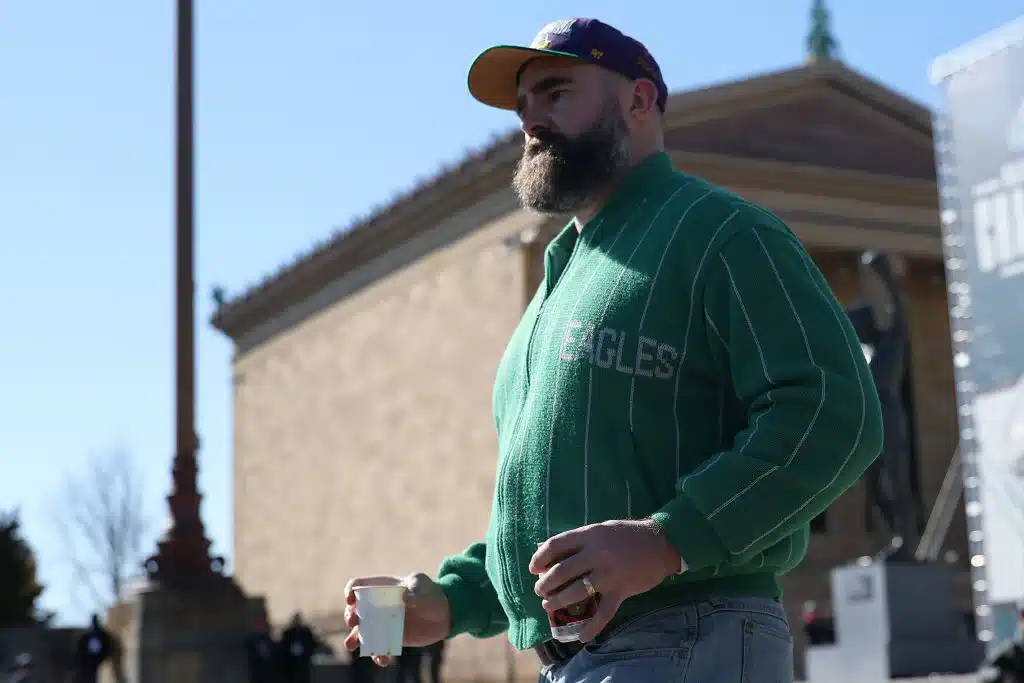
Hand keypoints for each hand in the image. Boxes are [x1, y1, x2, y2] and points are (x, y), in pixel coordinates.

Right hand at [343, 573, 450, 667]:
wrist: (444, 614)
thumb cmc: (431, 594)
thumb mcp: (424, 588)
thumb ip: (416, 592)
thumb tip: (405, 599)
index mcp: (381, 588)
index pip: (359, 586)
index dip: (351, 591)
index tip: (351, 600)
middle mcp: (377, 606)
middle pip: (355, 610)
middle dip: (350, 616)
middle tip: (353, 622)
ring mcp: (382, 623)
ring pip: (361, 632)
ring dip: (354, 638)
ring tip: (351, 645)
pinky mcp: (390, 639)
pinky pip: (377, 648)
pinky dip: (377, 654)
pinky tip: (383, 659)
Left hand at [529, 519, 681, 641]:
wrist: (660, 544)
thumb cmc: (627, 534)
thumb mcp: (600, 529)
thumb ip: (576, 541)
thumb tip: (547, 551)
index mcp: (590, 535)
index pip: (555, 545)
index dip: (539, 557)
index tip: (533, 568)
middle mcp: (597, 554)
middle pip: (561, 571)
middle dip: (545, 584)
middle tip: (540, 590)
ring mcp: (609, 574)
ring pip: (576, 592)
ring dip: (558, 601)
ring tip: (548, 605)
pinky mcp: (621, 591)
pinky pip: (603, 613)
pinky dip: (592, 627)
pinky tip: (581, 636)